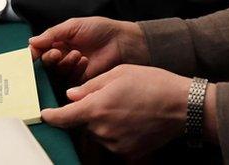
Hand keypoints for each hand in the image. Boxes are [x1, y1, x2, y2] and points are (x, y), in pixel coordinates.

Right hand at [29, 17, 148, 82]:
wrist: (122, 41)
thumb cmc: (101, 30)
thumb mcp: (74, 26)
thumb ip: (52, 33)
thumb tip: (31, 42)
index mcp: (60, 42)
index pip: (40, 50)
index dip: (35, 53)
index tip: (32, 54)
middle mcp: (63, 57)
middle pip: (45, 64)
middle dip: (49, 58)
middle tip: (57, 53)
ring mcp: (71, 70)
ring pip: (56, 73)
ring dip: (63, 63)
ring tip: (77, 54)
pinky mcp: (80, 81)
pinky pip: (69, 81)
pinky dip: (73, 71)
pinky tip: (84, 61)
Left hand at [41, 65, 209, 157]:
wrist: (183, 106)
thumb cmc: (154, 84)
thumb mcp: (120, 73)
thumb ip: (91, 85)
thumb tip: (72, 95)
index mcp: (97, 108)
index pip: (63, 116)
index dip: (52, 116)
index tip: (45, 115)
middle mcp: (102, 130)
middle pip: (84, 123)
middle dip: (91, 112)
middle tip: (111, 99)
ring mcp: (115, 144)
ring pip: (99, 133)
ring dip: (104, 123)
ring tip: (127, 107)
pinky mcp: (128, 154)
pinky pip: (114, 143)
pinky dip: (118, 133)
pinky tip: (134, 120)